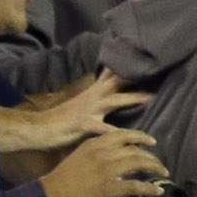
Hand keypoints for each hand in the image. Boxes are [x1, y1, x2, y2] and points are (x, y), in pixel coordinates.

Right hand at [0, 70, 142, 154]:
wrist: (38, 129)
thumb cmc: (61, 121)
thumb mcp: (83, 107)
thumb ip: (98, 102)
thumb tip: (112, 99)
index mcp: (93, 92)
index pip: (114, 74)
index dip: (130, 67)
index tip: (148, 59)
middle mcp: (93, 97)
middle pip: (118, 81)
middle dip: (137, 76)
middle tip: (158, 70)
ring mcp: (88, 109)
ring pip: (114, 100)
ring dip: (132, 98)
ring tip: (150, 99)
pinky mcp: (82, 124)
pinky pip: (101, 128)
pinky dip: (114, 132)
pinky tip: (126, 137)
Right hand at [42, 127, 168, 196]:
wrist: (52, 195)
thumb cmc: (64, 178)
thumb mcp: (80, 155)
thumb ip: (97, 152)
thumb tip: (114, 156)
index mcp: (96, 143)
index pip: (124, 135)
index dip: (141, 137)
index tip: (152, 141)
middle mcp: (104, 153)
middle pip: (136, 149)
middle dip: (151, 157)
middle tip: (160, 164)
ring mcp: (108, 170)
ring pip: (139, 163)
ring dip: (155, 168)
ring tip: (163, 173)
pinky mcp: (110, 188)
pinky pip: (136, 186)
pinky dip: (149, 188)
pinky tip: (157, 191)